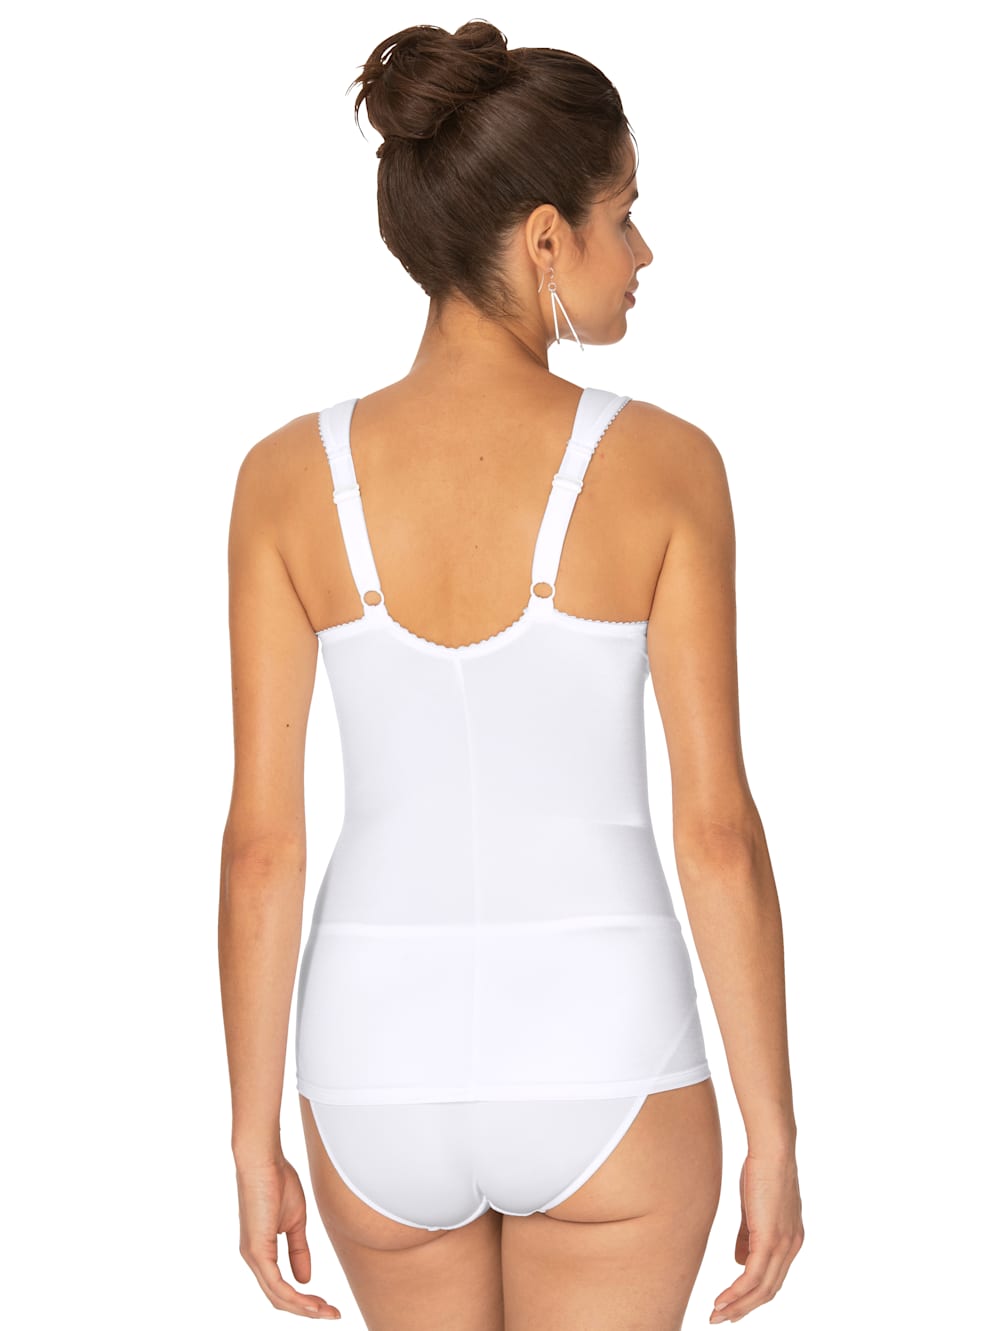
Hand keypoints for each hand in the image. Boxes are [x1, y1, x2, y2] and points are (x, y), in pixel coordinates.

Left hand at [236, 1155, 341, 1318]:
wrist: (264, 1160)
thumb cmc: (276, 1181)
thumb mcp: (294, 1221)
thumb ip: (298, 1250)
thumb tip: (305, 1279)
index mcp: (261, 1251)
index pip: (281, 1287)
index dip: (304, 1300)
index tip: (328, 1304)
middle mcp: (254, 1258)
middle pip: (280, 1298)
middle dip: (307, 1310)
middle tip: (332, 1314)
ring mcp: (254, 1256)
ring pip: (278, 1296)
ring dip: (304, 1308)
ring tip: (327, 1312)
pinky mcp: (257, 1250)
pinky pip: (276, 1284)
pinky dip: (295, 1296)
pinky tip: (312, 1302)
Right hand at [708, 1151, 803, 1323]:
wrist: (772, 1151)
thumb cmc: (762, 1171)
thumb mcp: (754, 1209)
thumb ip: (748, 1236)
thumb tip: (739, 1261)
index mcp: (790, 1241)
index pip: (772, 1278)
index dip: (753, 1295)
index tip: (733, 1305)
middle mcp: (791, 1248)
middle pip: (768, 1291)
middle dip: (744, 1308)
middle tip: (721, 1318)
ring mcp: (783, 1246)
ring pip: (761, 1289)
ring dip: (737, 1306)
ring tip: (717, 1315)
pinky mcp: (770, 1240)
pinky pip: (752, 1277)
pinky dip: (736, 1293)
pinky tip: (721, 1300)